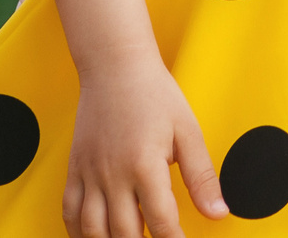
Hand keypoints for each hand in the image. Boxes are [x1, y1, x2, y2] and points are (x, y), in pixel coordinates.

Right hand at [62, 56, 227, 235]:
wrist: (116, 67)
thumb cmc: (153, 94)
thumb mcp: (187, 132)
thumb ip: (202, 176)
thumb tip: (219, 211)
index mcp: (144, 165)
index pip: (161, 221)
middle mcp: (112, 174)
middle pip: (124, 232)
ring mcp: (89, 173)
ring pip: (92, 228)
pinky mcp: (75, 169)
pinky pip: (68, 211)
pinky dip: (78, 232)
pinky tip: (93, 237)